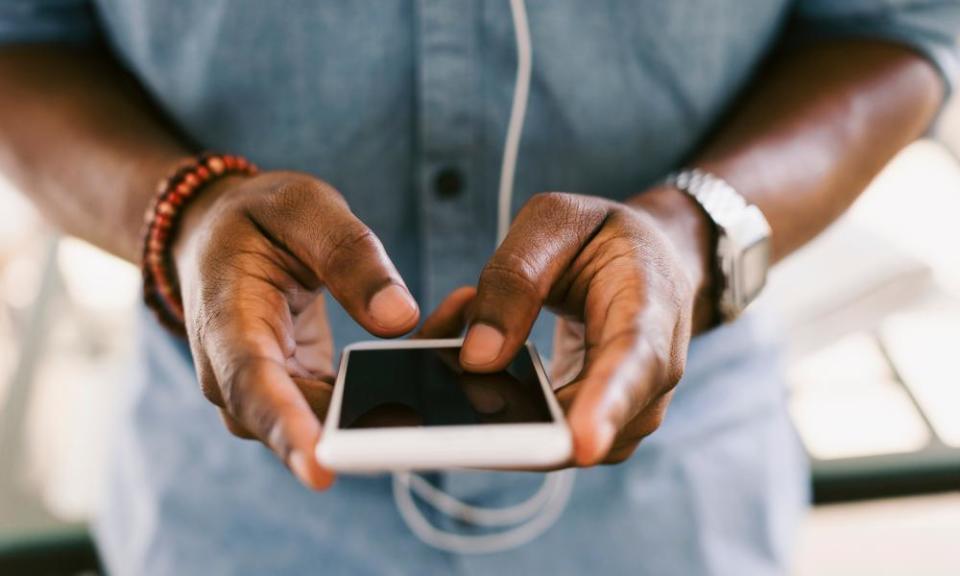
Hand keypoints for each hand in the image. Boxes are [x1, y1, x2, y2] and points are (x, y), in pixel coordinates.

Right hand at [173, 171, 419, 489]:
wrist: (222, 239)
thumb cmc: (258, 220)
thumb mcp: (303, 209)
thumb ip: (349, 255)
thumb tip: (399, 319)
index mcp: (226, 323)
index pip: (252, 388)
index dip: (287, 431)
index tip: (322, 470)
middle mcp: (240, 374)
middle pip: (303, 421)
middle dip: (373, 422)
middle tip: (444, 407)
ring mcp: (272, 392)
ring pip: (337, 419)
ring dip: (400, 394)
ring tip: (457, 347)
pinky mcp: (303, 395)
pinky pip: (353, 405)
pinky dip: (398, 380)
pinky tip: (442, 343)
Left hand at [458, 187, 712, 465]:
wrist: (651, 261)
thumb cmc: (604, 237)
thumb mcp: (556, 222)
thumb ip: (514, 280)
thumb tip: (477, 358)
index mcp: (651, 307)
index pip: (634, 363)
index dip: (606, 405)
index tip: (582, 445)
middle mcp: (650, 374)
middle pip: (588, 425)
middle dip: (511, 419)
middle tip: (446, 373)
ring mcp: (627, 411)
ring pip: (553, 444)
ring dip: (491, 396)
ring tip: (461, 322)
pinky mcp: (595, 427)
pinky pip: (538, 436)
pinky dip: (495, 400)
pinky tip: (475, 351)